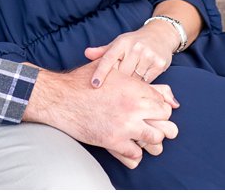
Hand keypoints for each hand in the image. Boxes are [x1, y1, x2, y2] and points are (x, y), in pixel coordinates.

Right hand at [24, 65, 177, 168]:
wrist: (57, 97)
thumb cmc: (79, 82)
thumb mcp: (108, 69)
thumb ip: (133, 77)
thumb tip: (156, 86)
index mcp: (135, 89)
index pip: (165, 105)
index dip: (159, 110)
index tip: (151, 113)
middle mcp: (134, 108)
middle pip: (167, 123)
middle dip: (161, 125)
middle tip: (152, 126)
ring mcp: (125, 126)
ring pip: (156, 140)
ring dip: (150, 141)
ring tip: (141, 139)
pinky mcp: (113, 141)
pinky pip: (136, 155)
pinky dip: (132, 154)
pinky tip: (126, 147)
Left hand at [84, 24, 177, 86]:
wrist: (160, 35)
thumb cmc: (134, 42)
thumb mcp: (118, 43)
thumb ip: (102, 51)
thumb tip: (86, 53)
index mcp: (122, 43)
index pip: (108, 59)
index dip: (100, 72)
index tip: (94, 84)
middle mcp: (135, 48)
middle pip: (122, 72)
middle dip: (118, 80)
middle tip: (115, 86)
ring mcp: (149, 56)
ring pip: (135, 78)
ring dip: (131, 84)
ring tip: (128, 85)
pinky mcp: (159, 64)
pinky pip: (147, 81)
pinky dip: (142, 84)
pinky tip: (140, 82)